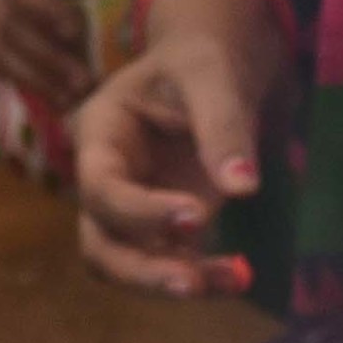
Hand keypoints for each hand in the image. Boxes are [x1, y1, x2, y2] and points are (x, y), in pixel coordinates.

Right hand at [74, 0, 287, 296]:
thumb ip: (223, 127)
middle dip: (141, 270)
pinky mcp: (165, 227)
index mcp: (100, 134)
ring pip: (128, 265)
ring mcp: (133, 208)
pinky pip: (172, 263)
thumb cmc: (204, 59)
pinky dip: (204, 276)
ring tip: (235, 279)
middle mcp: (107, 179)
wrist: (218, 68)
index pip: (100, 186)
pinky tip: (241, 276)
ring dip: (173, 281)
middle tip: (191, 282)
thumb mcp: (213, 76)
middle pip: (99, 243)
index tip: (197, 214)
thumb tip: (243, 189)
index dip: (139, 211)